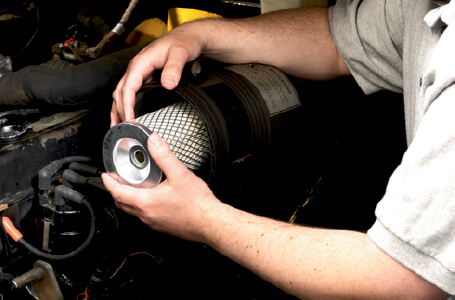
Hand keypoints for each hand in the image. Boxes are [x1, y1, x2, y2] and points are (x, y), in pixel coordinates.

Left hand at [101, 133, 220, 241]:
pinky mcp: (162, 226)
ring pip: (133, 211)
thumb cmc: (197, 204)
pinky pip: (145, 215)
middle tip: (115, 180)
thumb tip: (154, 141)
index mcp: (146, 202)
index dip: (108, 182)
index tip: (105, 175)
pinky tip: (152, 198)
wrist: (210, 223)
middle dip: (115, 191)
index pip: (117, 192)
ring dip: (128, 199)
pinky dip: (141, 206)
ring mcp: (154, 222)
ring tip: (133, 187)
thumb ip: (164, 156)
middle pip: (122, 204)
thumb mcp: (179, 174)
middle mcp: (146, 215)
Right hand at [111, 26, 204, 126]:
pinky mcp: (143, 76)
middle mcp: (136, 68)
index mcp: (140, 63)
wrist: (188, 38)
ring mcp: (138, 72)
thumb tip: (168, 83)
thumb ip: (174, 68)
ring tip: (117, 126)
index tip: (129, 119)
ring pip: (121, 93)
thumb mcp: (180, 54)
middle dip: (119, 111)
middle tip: (123, 128)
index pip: (127, 88)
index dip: (126, 105)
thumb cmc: (183, 43)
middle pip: (120, 92)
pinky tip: (126, 114)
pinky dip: (124, 104)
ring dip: (117, 109)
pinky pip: (129, 92)